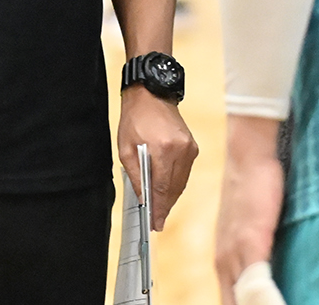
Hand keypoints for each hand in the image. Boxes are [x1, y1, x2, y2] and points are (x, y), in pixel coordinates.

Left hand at [119, 85, 197, 229]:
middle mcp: (181, 149)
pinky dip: (176, 183)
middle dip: (165, 205)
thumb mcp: (125, 147)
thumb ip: (134, 174)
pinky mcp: (193, 146)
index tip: (156, 223)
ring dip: (171, 196)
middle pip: (174, 188)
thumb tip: (143, 198)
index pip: (162, 187)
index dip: (159, 207)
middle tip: (157, 221)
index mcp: (163, 149)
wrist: (151, 94)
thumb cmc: (134, 119)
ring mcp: (190, 148)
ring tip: (161, 209)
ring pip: (182, 182)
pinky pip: (185, 172)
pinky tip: (167, 190)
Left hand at [216, 115, 284, 304]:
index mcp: (224, 261)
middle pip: (232, 304)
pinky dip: (263, 298)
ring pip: (243, 299)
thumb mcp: (248, 231)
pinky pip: (256, 281)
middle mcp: (226, 261)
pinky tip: (271, 303)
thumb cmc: (252, 192)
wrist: (247, 158)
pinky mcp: (252, 242)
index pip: (228, 301)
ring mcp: (237, 253)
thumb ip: (253, 257)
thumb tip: (264, 279)